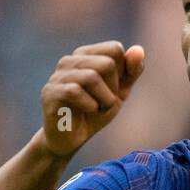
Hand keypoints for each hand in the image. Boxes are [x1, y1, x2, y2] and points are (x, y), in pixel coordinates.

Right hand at [38, 41, 144, 158]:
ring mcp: (57, 76)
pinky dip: (91, 106)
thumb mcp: (119, 92)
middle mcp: (69, 60)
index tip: (113, 89)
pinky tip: (88, 112)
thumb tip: (139, 49)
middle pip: (107, 63)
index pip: (115, 49)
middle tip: (105, 103)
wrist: (69, 140)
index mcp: (85, 55)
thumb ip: (131, 71)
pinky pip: (76, 92)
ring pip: (92, 77)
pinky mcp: (50, 93)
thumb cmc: (93, 113)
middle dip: (113, 88)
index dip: (123, 73)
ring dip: (104, 99)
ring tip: (99, 109)